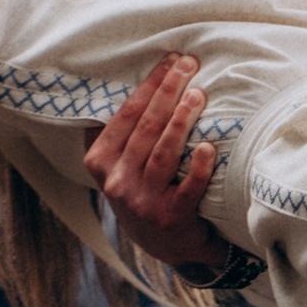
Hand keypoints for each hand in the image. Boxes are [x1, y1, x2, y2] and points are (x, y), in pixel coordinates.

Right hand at [84, 56, 225, 270]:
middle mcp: (116, 182)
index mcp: (99, 162)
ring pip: (163, 152)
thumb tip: (124, 81)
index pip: (126, 114)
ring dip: (182, 120)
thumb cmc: (146, 193)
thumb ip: (117, 133)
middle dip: (168, 91)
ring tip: (199, 94)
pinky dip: (198, 166)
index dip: (149, 85)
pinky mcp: (172, 218)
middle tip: (189, 65)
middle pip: (145, 127)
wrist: (169, 246)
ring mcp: (143, 201)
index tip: (170, 60)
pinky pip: (187, 187)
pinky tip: (208, 146)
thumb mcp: (119, 166)